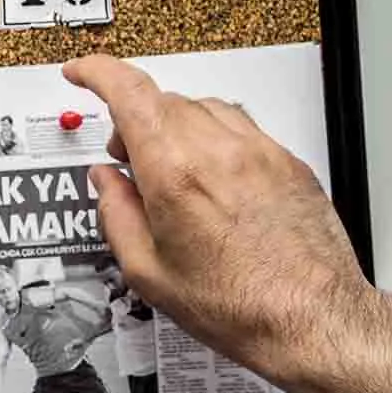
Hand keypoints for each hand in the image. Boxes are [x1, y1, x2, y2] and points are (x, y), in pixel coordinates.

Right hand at [64, 55, 388, 392]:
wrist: (310, 319)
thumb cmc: (237, 304)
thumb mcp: (147, 270)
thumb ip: (116, 214)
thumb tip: (104, 181)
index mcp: (174, 173)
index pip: (128, 92)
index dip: (96, 73)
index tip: (81, 73)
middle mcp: (219, 151)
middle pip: (164, 101)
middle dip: (132, 119)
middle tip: (124, 157)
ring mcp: (259, 152)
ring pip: (203, 107)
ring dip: (174, 125)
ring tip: (168, 169)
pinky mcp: (288, 163)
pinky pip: (241, 127)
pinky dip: (212, 137)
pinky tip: (209, 176)